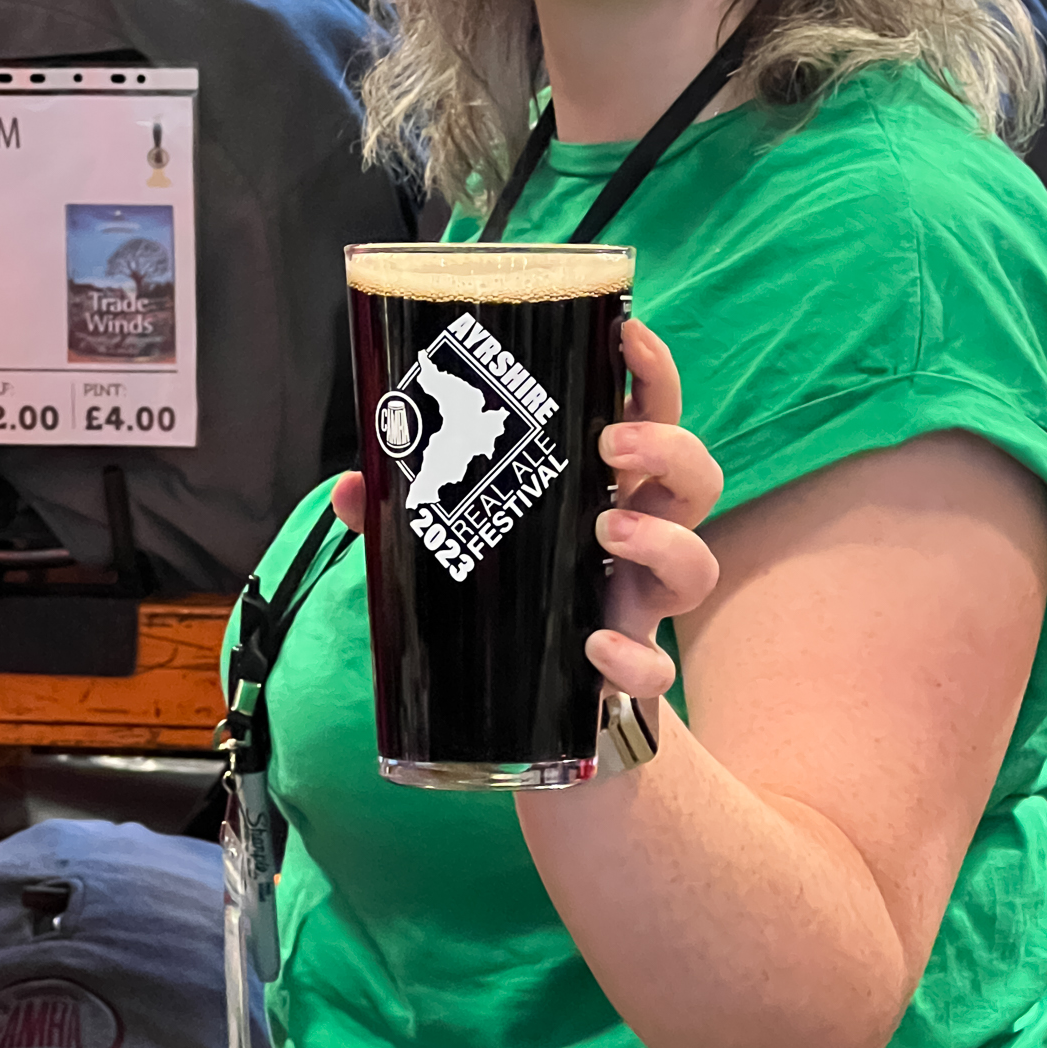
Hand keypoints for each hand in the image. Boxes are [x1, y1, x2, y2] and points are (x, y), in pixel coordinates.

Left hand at [331, 317, 723, 703]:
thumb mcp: (458, 541)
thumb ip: (407, 510)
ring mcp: (641, 602)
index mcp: (604, 487)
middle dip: (668, 449)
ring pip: (697, 563)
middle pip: (697, 478)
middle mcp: (639, 535)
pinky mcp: (632, 669)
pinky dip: (635, 657)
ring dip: (663, 541)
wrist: (531, 713)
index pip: (650, 412)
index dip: (650, 369)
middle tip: (614, 444)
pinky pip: (657, 667)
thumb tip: (349, 485)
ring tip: (608, 530)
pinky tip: (594, 647)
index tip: (625, 333)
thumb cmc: (507, 595)